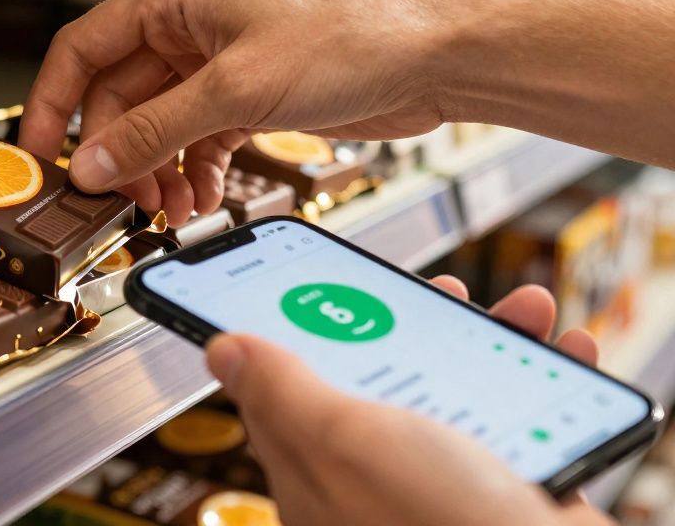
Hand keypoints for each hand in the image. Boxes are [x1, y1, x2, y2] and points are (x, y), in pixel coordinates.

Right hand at [19, 0, 445, 225]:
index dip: (53, 103)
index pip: (83, 48)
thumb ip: (155, 130)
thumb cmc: (350, 38)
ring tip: (169, 210)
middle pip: (119, 98)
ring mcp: (218, 63)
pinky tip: (201, 200)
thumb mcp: (235, 89)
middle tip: (123, 202)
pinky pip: (197, 139)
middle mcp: (190, 26)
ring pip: (158, 125)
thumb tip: (93, 162)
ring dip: (158, 171)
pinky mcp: (248, 95)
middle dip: (120, 154)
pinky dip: (194, 172)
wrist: (430, 57)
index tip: (38, 154)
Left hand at [206, 279, 612, 525]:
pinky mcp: (517, 504)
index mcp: (322, 478)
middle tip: (445, 289)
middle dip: (421, 327)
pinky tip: (566, 352)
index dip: (309, 333)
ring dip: (496, 343)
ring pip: (466, 400)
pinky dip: (553, 385)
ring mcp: (452, 497)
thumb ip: (283, 392)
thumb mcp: (342, 441)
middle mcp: (382, 489)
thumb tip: (222, 350)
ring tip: (523, 311)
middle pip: (388, 386)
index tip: (333, 284)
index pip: (294, 395)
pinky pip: (531, 430)